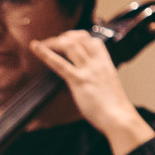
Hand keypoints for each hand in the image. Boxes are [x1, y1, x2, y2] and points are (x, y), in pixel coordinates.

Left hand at [31, 31, 154, 154]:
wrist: (119, 117)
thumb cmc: (114, 107)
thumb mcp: (107, 86)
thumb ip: (97, 79)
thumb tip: (87, 81)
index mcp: (105, 63)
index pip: (93, 40)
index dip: (79, 37)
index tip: (68, 39)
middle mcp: (97, 63)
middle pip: (79, 39)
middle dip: (64, 37)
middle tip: (52, 42)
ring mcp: (88, 70)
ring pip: (70, 45)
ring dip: (54, 42)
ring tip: (43, 45)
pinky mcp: (79, 81)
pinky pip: (60, 63)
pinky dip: (45, 53)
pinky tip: (36, 47)